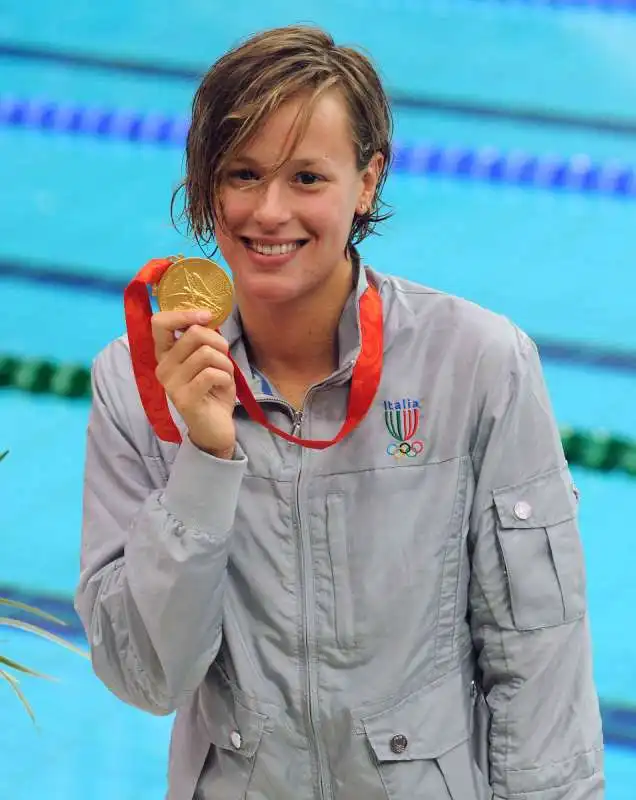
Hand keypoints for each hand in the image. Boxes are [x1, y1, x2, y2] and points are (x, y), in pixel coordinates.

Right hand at [152, 310, 236, 457]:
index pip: (159, 323)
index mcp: (165, 354)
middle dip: (219, 342)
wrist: (215, 428)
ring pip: (206, 354)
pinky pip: (211, 374)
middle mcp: (162, 367)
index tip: (207, 317)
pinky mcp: (184, 399)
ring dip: (225, 363)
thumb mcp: (208, 359)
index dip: (184, 314)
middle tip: (224, 357)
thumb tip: (206, 316)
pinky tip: (223, 387)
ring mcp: (171, 384)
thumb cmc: (213, 390)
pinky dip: (226, 378)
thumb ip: (202, 339)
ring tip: (224, 376)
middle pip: (193, 334)